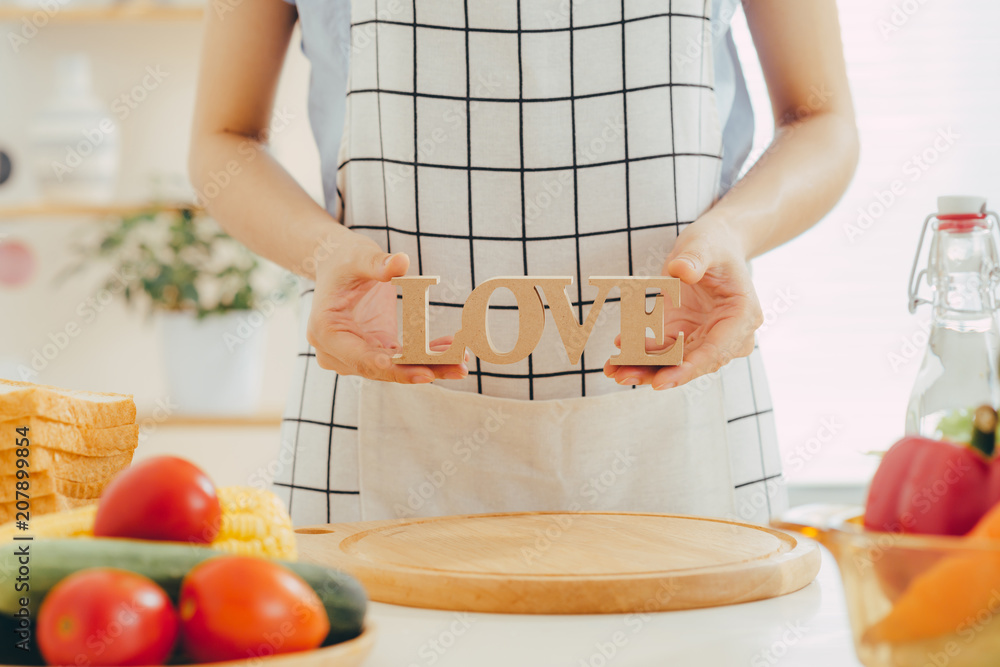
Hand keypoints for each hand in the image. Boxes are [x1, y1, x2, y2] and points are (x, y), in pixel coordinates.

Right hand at [306, 232, 467, 382]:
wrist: (337, 264)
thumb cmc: (344, 259)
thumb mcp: (358, 256)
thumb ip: (377, 263)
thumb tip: (401, 263)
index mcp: (326, 331)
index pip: (358, 357)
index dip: (387, 366)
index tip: (417, 372)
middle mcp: (338, 352)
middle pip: (382, 368)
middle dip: (420, 370)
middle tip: (457, 368)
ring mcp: (358, 354)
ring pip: (396, 368)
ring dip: (431, 366)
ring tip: (462, 362)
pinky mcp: (376, 349)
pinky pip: (404, 359)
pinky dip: (427, 355)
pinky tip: (452, 349)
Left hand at [603, 218, 763, 389]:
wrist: (713, 245)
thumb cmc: (714, 244)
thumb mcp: (704, 244)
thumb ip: (694, 259)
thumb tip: (681, 271)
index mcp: (741, 315)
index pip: (715, 351)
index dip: (687, 368)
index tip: (662, 381)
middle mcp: (727, 334)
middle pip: (691, 362)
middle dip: (657, 372)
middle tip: (623, 375)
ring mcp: (705, 336)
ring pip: (675, 361)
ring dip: (644, 368)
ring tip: (612, 370)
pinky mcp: (685, 334)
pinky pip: (663, 350)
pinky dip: (640, 354)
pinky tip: (616, 355)